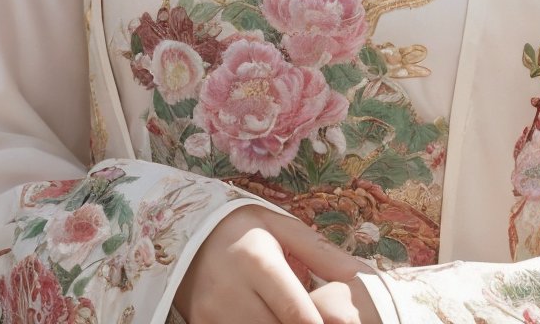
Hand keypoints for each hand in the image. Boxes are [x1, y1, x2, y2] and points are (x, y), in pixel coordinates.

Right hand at [172, 203, 380, 323]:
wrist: (182, 234)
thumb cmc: (239, 228)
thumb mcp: (278, 225)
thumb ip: (317, 250)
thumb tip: (356, 273)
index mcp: (255, 261)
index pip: (295, 311)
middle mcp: (230, 292)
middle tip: (317, 318)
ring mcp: (211, 316)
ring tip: (294, 316)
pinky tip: (270, 319)